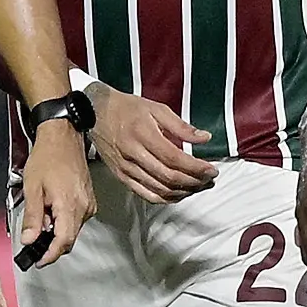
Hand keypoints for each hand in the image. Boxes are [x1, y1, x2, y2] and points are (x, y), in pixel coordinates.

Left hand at [15, 120, 94, 267]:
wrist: (63, 137)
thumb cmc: (47, 158)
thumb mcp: (32, 188)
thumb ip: (32, 217)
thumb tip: (28, 241)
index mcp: (69, 206)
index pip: (63, 242)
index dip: (50, 255)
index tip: (37, 261)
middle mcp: (84, 208)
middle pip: (69, 239)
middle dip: (51, 245)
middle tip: (32, 243)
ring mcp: (89, 204)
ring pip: (72, 229)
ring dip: (56, 230)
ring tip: (41, 215)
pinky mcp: (89, 200)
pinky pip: (76, 219)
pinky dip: (63, 221)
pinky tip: (51, 209)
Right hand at [84, 82, 215, 203]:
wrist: (94, 113)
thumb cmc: (126, 108)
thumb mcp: (156, 108)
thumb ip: (181, 126)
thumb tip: (204, 138)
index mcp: (143, 134)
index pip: (174, 158)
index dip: (196, 168)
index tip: (211, 170)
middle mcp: (134, 154)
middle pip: (169, 177)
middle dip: (194, 182)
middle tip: (209, 180)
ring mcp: (126, 169)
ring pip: (160, 190)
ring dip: (183, 192)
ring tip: (199, 186)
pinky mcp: (121, 176)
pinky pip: (146, 195)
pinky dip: (165, 198)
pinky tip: (178, 194)